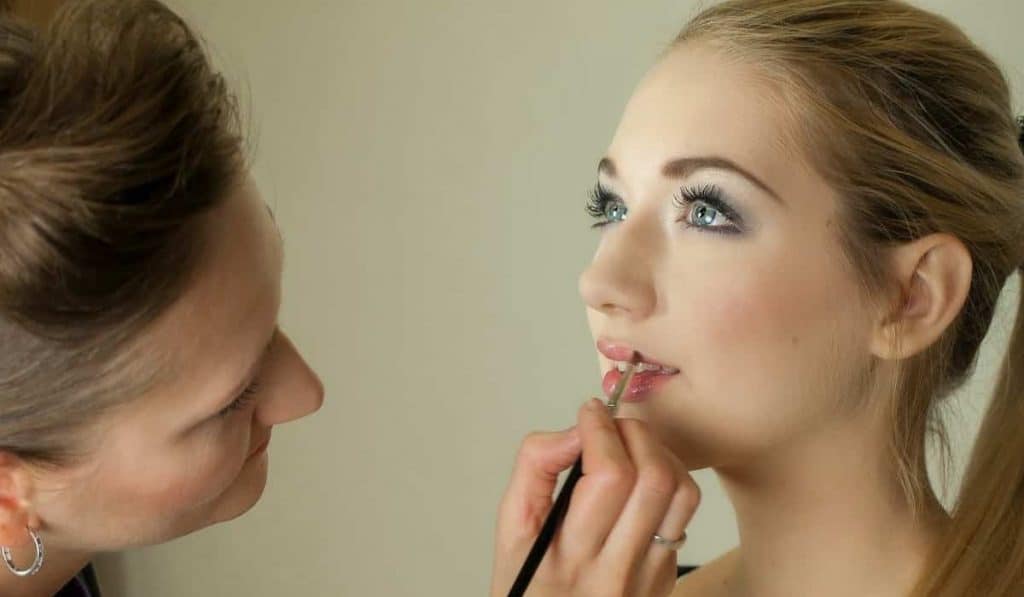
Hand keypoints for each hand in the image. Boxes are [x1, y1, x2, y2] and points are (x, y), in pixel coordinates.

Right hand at [491, 399, 700, 596]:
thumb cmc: (530, 588)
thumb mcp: (512, 533)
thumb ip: (534, 472)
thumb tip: (571, 432)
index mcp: (571, 558)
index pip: (608, 475)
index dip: (601, 429)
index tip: (589, 412)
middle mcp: (617, 570)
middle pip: (653, 478)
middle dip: (633, 432)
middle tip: (612, 423)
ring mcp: (649, 576)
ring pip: (681, 493)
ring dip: (659, 452)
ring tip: (631, 443)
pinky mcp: (668, 576)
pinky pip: (684, 516)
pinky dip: (669, 480)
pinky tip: (643, 475)